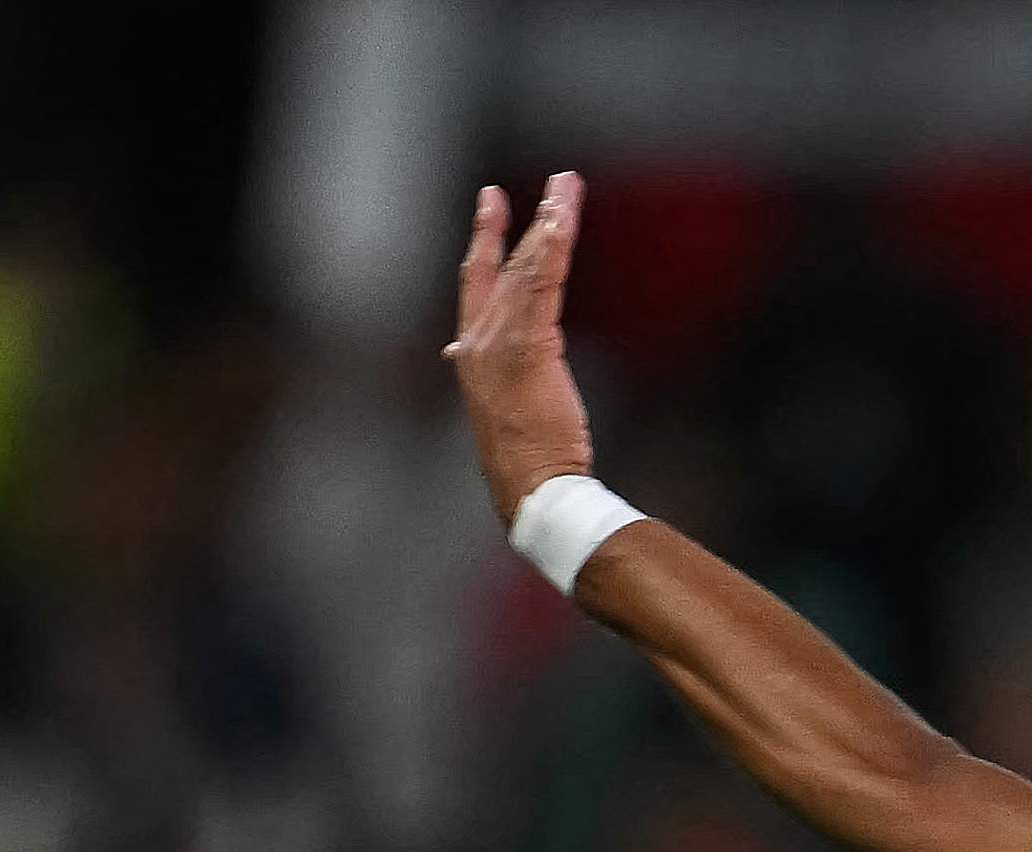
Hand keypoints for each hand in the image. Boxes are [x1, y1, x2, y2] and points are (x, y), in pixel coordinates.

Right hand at [447, 174, 596, 521]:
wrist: (530, 486)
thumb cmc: (526, 458)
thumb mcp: (505, 407)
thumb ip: (493, 374)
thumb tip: (464, 359)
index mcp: (472, 351)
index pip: (476, 280)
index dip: (484, 238)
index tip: (491, 200)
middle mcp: (479, 338)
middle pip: (506, 264)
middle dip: (530, 220)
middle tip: (556, 184)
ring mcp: (500, 340)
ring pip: (527, 268)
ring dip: (550, 225)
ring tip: (568, 190)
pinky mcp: (528, 345)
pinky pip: (543, 285)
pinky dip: (553, 250)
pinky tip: (563, 221)